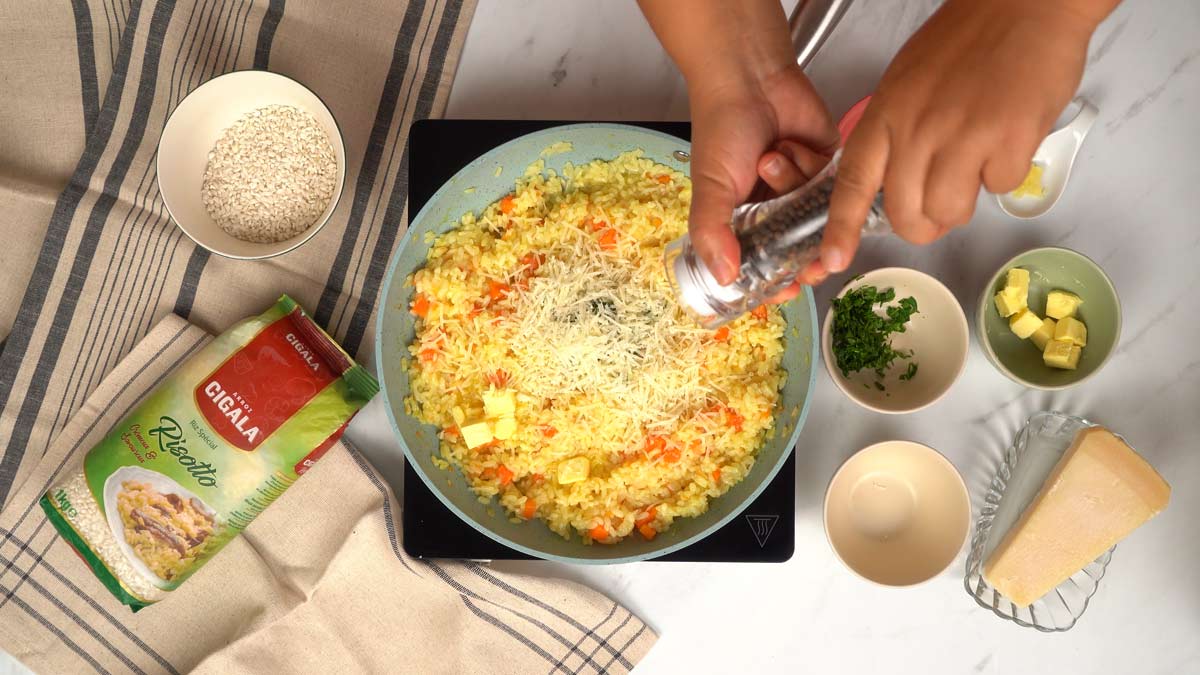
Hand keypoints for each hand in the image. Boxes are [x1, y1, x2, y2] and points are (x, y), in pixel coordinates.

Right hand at [637, 0, 838, 297]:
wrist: (749, 79)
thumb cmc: (722, 131)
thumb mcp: (710, 188)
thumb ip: (713, 234)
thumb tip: (724, 278)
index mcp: (743, 221)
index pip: (764, 265)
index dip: (777, 282)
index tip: (788, 290)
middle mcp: (775, 209)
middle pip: (800, 249)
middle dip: (806, 255)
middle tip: (810, 261)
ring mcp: (802, 188)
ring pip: (817, 214)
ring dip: (793, 187)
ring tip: (769, 158)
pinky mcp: (827, 165)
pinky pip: (832, 183)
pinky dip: (810, 165)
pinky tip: (789, 145)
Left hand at [822, 0, 1114, 273]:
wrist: (1027, 4)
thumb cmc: (968, 39)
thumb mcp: (906, 82)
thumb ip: (895, 133)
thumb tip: (894, 181)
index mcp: (886, 114)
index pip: (853, 182)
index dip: (841, 228)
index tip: (833, 259)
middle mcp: (918, 129)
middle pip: (907, 213)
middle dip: (924, 224)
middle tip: (939, 209)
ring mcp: (962, 136)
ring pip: (952, 210)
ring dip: (965, 201)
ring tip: (977, 162)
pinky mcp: (1008, 140)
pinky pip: (999, 187)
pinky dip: (1006, 171)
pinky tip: (1008, 137)